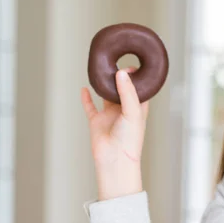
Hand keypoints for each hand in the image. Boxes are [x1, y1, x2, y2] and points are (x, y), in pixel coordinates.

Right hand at [80, 66, 147, 199]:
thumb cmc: (130, 140)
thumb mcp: (132, 112)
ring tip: (101, 70)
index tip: (132, 64)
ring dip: (103, 85)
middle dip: (119, 78)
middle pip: (122, 90)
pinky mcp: (97, 122)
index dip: (137, 78)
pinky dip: (86, 98)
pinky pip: (90, 107)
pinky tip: (84, 88)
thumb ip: (127, 92)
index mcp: (138, 108)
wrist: (115, 160)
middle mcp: (124, 110)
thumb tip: (122, 72)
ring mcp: (110, 116)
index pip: (139, 89)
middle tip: (115, 63)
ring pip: (106, 96)